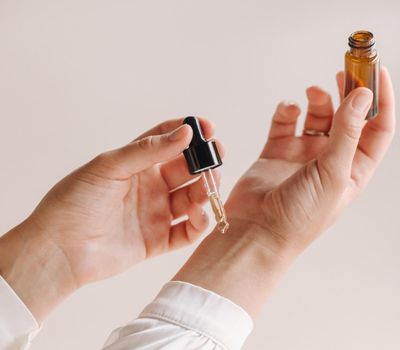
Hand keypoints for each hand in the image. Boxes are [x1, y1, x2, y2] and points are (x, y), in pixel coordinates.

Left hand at [0, 118, 221, 320]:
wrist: (58, 250)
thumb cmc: (74, 202)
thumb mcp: (109, 166)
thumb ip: (148, 150)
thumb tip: (185, 132)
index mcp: (136, 164)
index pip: (168, 140)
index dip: (189, 132)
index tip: (208, 127)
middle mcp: (150, 186)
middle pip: (187, 169)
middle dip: (204, 162)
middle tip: (217, 157)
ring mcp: (155, 213)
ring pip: (192, 198)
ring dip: (205, 190)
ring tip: (208, 187)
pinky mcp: (158, 240)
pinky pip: (188, 231)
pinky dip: (200, 223)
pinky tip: (198, 214)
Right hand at [226, 67, 394, 253]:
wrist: (257, 231)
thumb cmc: (300, 216)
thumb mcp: (333, 172)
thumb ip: (347, 131)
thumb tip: (363, 95)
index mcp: (354, 168)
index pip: (377, 128)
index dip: (382, 100)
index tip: (379, 72)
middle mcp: (332, 159)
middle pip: (348, 116)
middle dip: (349, 92)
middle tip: (345, 70)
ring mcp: (305, 154)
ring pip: (318, 115)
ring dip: (319, 99)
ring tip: (313, 93)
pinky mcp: (278, 151)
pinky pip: (286, 122)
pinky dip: (288, 110)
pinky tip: (289, 110)